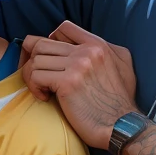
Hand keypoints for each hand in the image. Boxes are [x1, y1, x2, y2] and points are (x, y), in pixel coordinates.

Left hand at [19, 22, 138, 150]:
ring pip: (36, 60)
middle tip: (37, 77)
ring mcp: (77, 66)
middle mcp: (87, 51)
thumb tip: (87, 45)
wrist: (123, 126)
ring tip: (43, 90)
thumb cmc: (121, 101)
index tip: (51, 60)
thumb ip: (108, 50)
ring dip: (33, 76)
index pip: (63, 28)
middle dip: (33, 60)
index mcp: (98, 45)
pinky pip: (36, 76)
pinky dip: (34, 87)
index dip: (50, 42)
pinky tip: (45, 97)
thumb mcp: (123, 65)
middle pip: (42, 43)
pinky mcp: (67, 84)